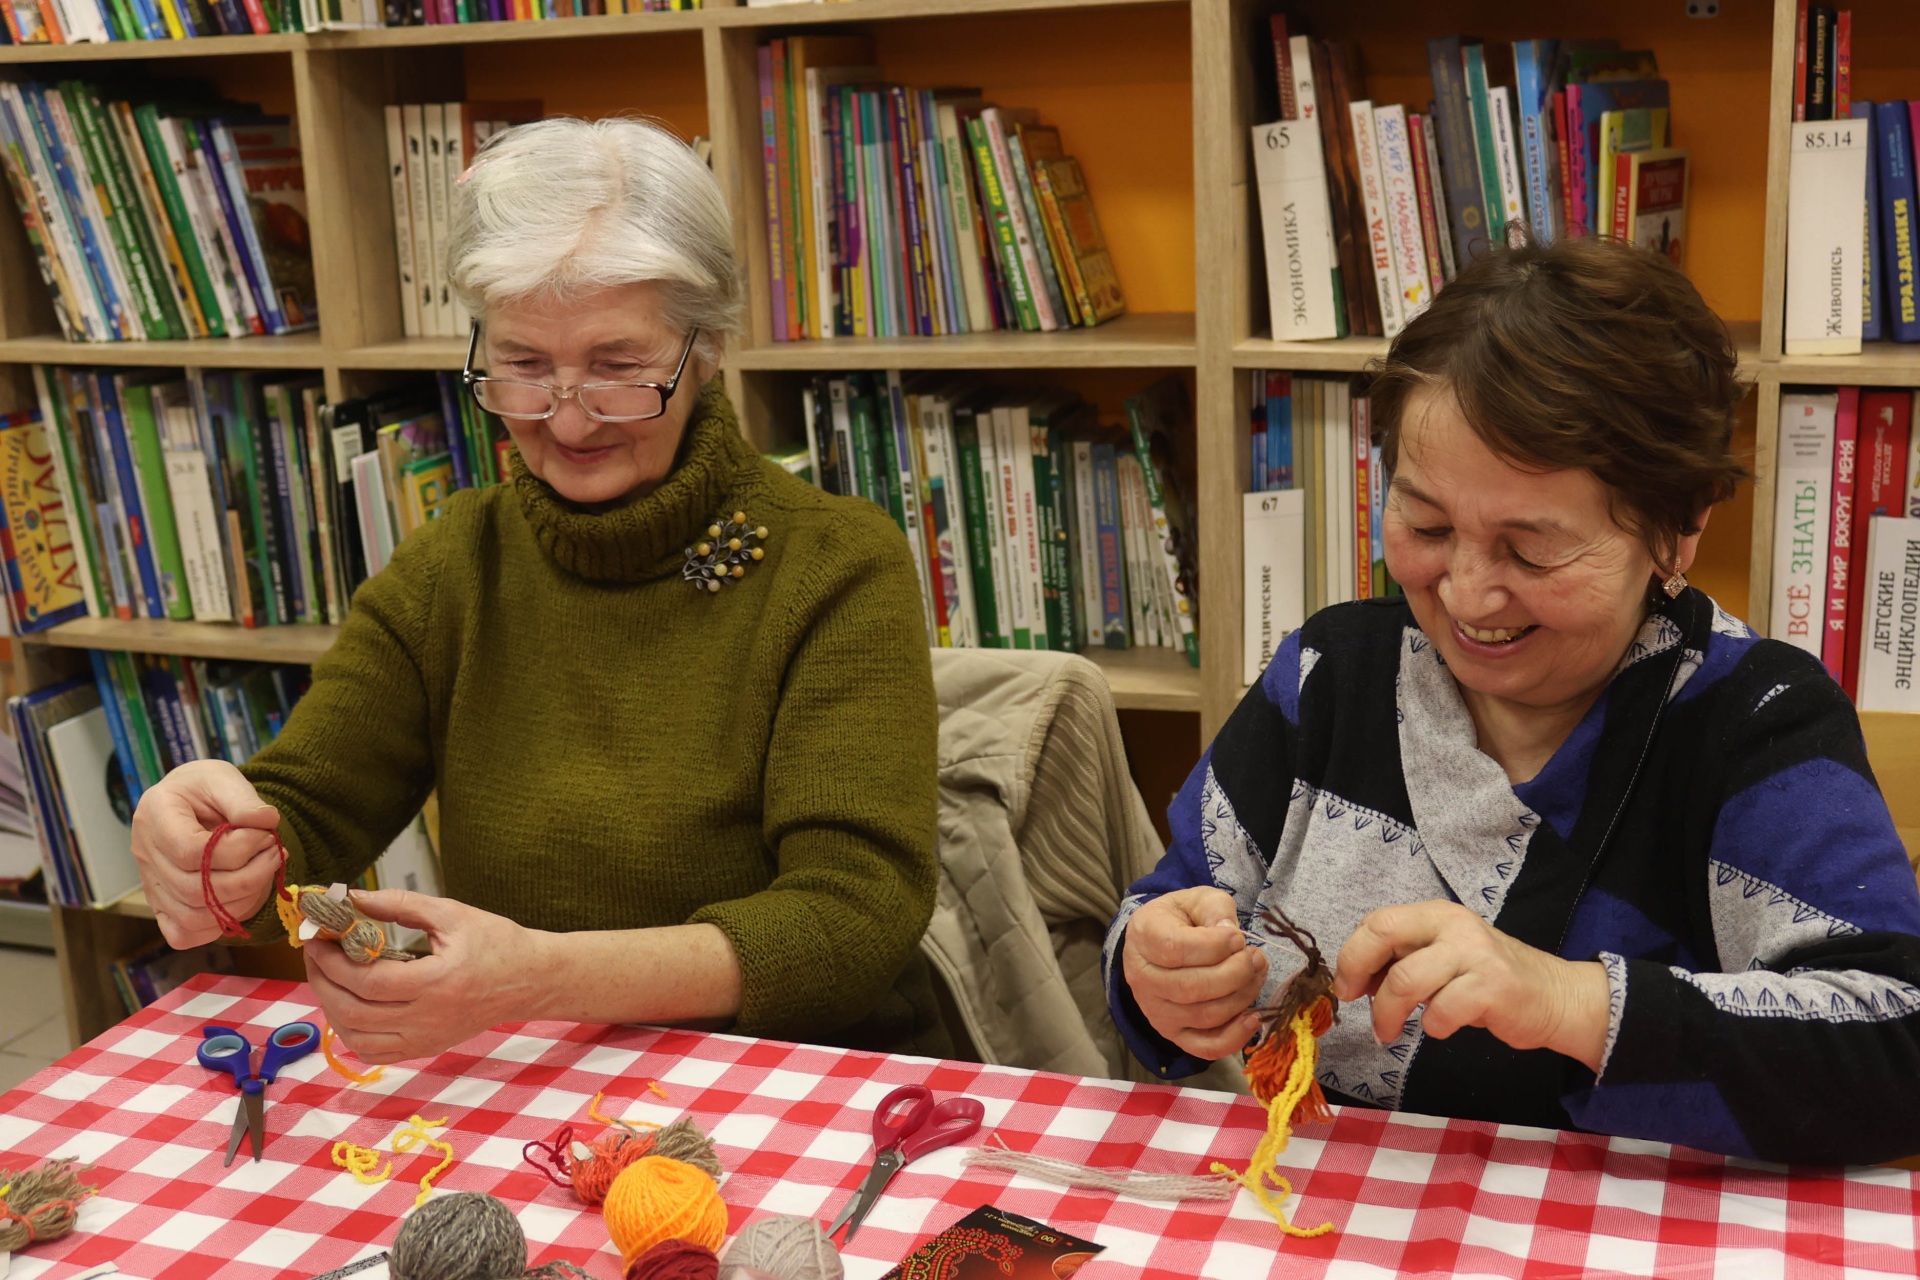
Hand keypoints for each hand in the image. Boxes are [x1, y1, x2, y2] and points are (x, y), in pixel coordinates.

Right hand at [130, 761, 281, 949]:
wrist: (188, 802)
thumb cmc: (204, 789)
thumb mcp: (223, 779)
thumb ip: (244, 799)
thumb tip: (266, 822)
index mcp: (154, 816)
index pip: (190, 851)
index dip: (238, 850)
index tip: (266, 834)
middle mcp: (145, 855)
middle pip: (194, 890)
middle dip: (248, 877)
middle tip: (274, 854)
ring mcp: (150, 885)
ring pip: (193, 917)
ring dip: (241, 901)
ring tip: (264, 871)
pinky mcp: (161, 906)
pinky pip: (184, 933)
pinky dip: (218, 924)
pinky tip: (243, 896)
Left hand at [306, 889, 547, 1064]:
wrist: (530, 980)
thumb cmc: (496, 942)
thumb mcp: (452, 914)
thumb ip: (401, 905)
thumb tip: (353, 897)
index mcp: (438, 982)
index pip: (368, 981)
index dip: (333, 962)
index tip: (318, 938)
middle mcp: (429, 1019)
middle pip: (354, 1011)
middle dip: (322, 981)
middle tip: (314, 953)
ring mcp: (426, 1039)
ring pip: (358, 1037)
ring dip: (331, 1007)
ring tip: (325, 977)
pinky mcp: (425, 1048)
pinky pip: (374, 1052)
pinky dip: (351, 1032)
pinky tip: (347, 1005)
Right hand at [1122, 887, 1267, 1060]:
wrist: (1158, 944)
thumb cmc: (1181, 920)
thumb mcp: (1196, 900)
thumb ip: (1215, 909)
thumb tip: (1230, 934)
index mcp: (1144, 937)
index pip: (1175, 949)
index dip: (1213, 946)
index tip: (1238, 938)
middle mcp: (1143, 979)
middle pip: (1192, 987)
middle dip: (1235, 974)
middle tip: (1256, 958)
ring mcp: (1156, 1011)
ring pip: (1204, 1015)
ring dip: (1241, 997)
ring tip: (1256, 974)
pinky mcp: (1174, 1034)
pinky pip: (1205, 1047)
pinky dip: (1234, 1038)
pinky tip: (1253, 1017)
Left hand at [1332, 901, 1610, 1069]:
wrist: (1554, 996)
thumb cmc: (1487, 981)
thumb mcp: (1442, 959)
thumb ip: (1403, 962)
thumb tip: (1356, 980)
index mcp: (1435, 915)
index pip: (1377, 921)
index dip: (1352, 955)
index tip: (1345, 986)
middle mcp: (1454, 925)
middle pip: (1384, 936)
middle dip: (1357, 972)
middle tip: (1355, 1003)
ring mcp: (1475, 954)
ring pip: (1405, 981)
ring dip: (1387, 1014)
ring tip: (1388, 1032)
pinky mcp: (1493, 987)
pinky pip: (1442, 1011)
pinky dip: (1433, 1027)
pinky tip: (1442, 1028)